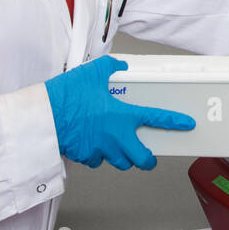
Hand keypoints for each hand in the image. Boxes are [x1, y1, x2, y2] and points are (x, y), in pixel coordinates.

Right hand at [44, 55, 194, 169]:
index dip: (174, 122)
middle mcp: (116, 136)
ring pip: (120, 162)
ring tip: (121, 150)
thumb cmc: (65, 96)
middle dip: (148, 160)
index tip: (186, 124)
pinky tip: (95, 147)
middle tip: (148, 156)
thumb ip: (110, 68)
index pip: (156, 119)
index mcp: (122, 115)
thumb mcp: (91, 73)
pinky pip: (98, 160)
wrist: (43, 117)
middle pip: (141, 158)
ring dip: (124, 158)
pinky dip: (99, 156)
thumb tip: (120, 67)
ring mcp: (101, 149)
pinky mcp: (85, 156)